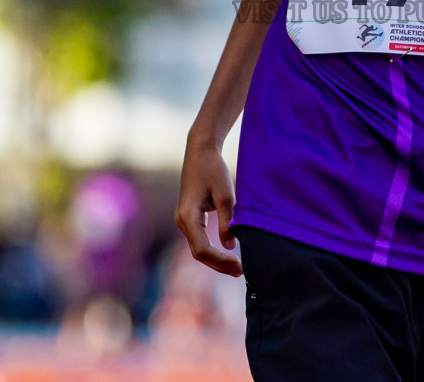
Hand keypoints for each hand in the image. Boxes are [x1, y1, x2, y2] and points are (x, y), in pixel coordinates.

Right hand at [174, 135, 242, 276]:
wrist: (200, 150)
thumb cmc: (213, 169)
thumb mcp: (225, 195)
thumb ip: (228, 221)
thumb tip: (231, 245)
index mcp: (188, 216)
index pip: (202, 249)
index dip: (221, 260)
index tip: (240, 263)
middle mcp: (181, 221)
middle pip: (198, 253)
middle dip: (219, 264)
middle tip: (241, 271)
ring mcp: (183, 219)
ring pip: (198, 248)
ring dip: (216, 259)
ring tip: (236, 267)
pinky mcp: (189, 216)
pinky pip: (199, 239)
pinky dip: (212, 249)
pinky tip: (227, 253)